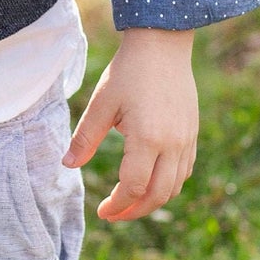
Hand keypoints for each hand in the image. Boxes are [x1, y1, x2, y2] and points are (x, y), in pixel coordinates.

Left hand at [63, 28, 197, 222]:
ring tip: (129, 201)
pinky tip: (150, 180)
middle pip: (158, 195)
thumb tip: (67, 165)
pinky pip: (184, 171)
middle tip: (113, 213)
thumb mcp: (102, 103)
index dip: (118, 205)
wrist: (162, 45)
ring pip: (174, 186)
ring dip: (152, 200)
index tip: (102, 211)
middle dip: (135, 210)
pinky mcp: (192, 134)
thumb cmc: (128, 71)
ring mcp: (186, 140)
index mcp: (148, 139)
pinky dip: (167, 184)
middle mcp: (173, 145)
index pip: (134, 187)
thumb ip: (85, 137)